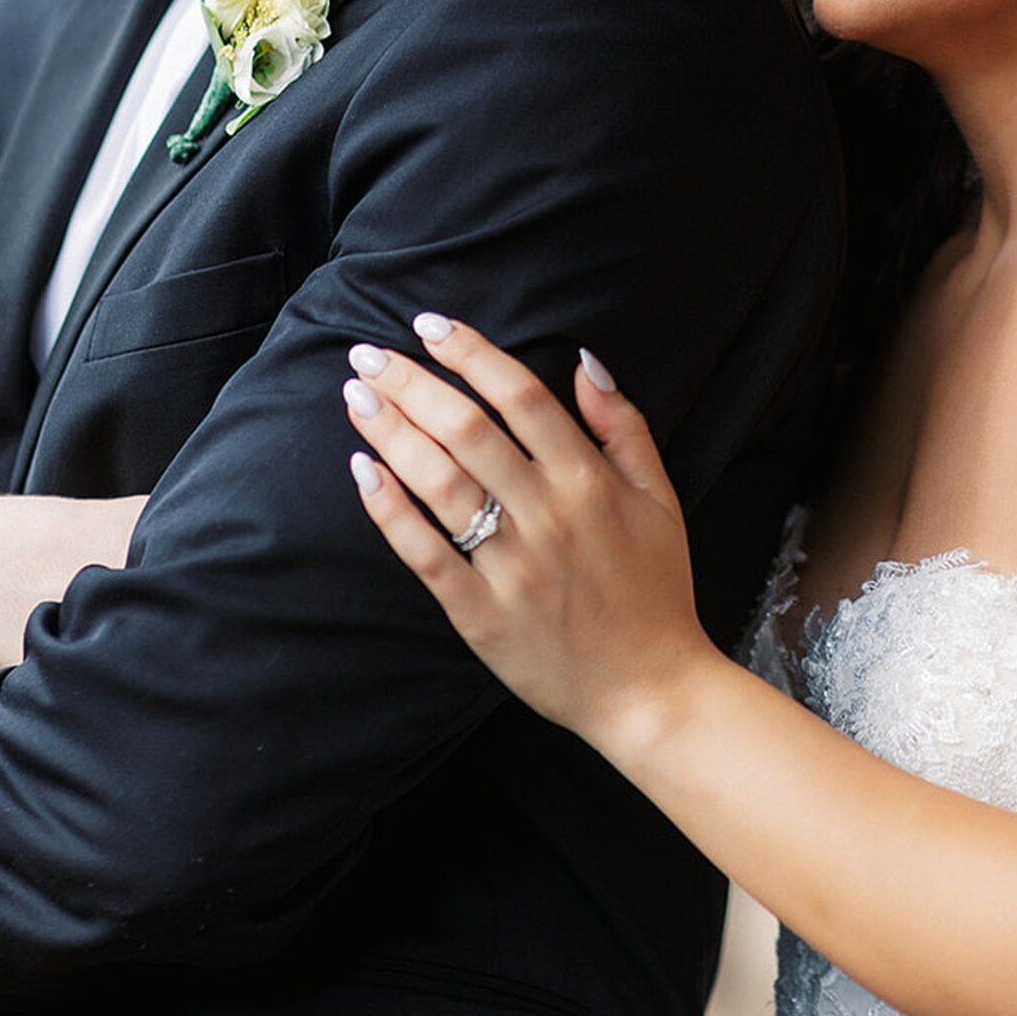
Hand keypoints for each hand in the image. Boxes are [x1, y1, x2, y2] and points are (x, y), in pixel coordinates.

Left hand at [344, 316, 714, 753]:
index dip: (470, 353)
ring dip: (392, 432)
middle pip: (467, 429)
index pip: (519, 395)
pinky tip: (363, 472)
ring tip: (357, 397)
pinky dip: (390, 510)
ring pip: (439, 482)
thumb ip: (624, 426)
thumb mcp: (659, 497)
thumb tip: (585, 361)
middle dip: (411, 382)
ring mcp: (511, 565)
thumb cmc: (656, 589)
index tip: (429, 325)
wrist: (651, 689)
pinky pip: (424, 554)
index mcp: (589, 480)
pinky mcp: (480, 614)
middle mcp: (547, 513)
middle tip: (368, 353)